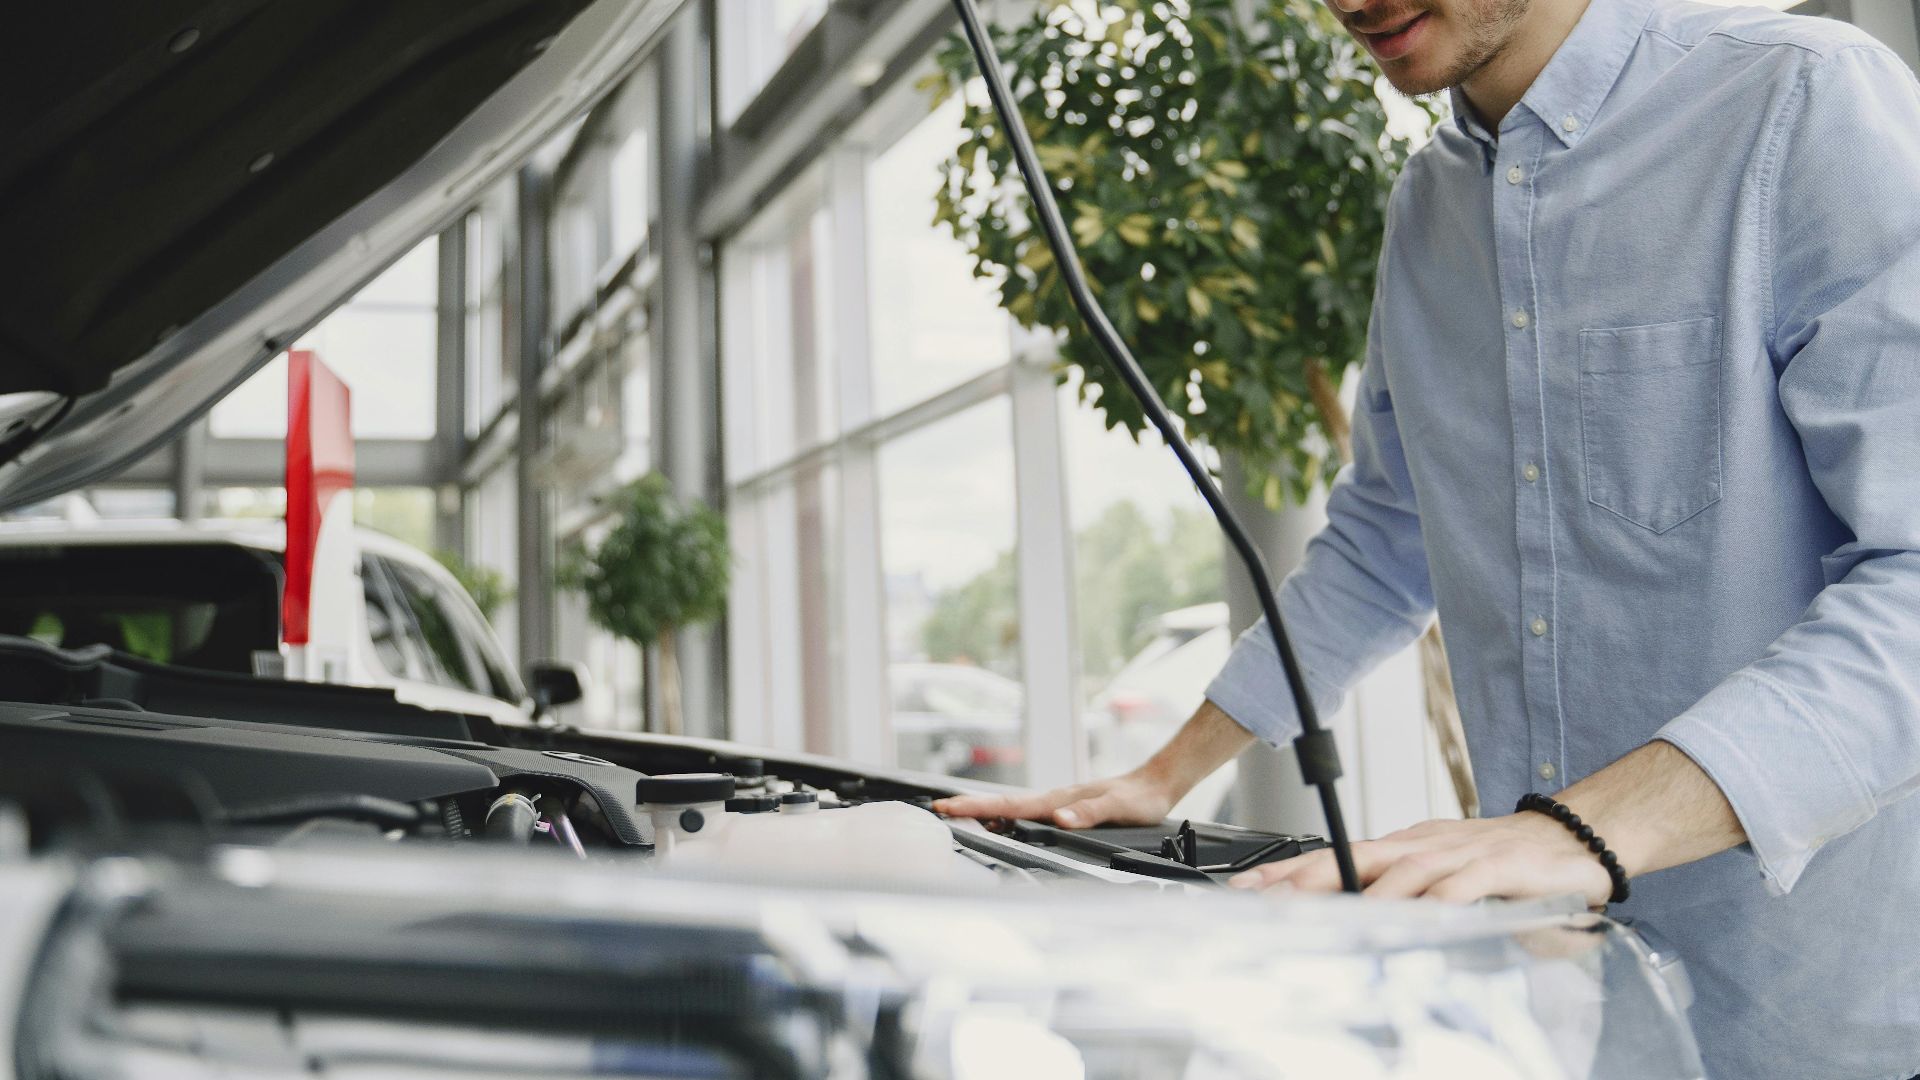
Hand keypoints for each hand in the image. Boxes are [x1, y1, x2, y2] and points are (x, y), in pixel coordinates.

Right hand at [932, 770, 1178, 828]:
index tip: (949, 806)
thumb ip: (1089, 814)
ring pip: (1012, 809)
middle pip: (1003, 804)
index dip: (978, 807)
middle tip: (939, 810)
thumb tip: (1058, 819)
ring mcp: (1057, 804)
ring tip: (956, 818)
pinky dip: (1006, 818)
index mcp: (1059, 801)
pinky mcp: (1064, 810)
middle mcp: (1053, 801)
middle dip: (970, 807)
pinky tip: (1000, 826)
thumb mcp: (1118, 809)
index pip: (1011, 805)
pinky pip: (1026, 814)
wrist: (1153, 785)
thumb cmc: (1138, 800)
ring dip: (984, 812)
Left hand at [1227, 813, 1613, 906]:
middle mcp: (1423, 845)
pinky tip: (1421, 917)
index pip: (1336, 856)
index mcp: (1404, 848)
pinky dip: (1440, 902)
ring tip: (1333, 915)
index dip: (1290, 872)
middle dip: (1307, 878)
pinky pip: (1464, 885)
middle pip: (1354, 856)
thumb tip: (1351, 923)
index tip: (1248, 889)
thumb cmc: (1502, 860)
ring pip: (1403, 870)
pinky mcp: (1499, 866)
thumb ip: (1402, 896)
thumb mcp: (1441, 877)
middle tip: (1268, 899)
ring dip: (1366, 893)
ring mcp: (1458, 853)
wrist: (1572, 838)